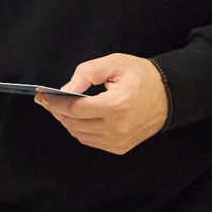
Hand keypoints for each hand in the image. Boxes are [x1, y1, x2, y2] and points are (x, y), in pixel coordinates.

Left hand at [35, 54, 168, 154]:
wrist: (170, 96)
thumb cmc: (143, 76)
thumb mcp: (115, 63)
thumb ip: (87, 73)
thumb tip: (65, 90)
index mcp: (117, 105)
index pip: (75, 109)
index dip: (54, 102)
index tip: (41, 94)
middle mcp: (117, 128)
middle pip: (74, 123)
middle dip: (57, 111)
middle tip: (47, 99)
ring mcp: (119, 141)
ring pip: (79, 134)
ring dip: (67, 121)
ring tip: (61, 106)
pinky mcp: (120, 147)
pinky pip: (90, 140)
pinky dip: (79, 129)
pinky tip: (77, 117)